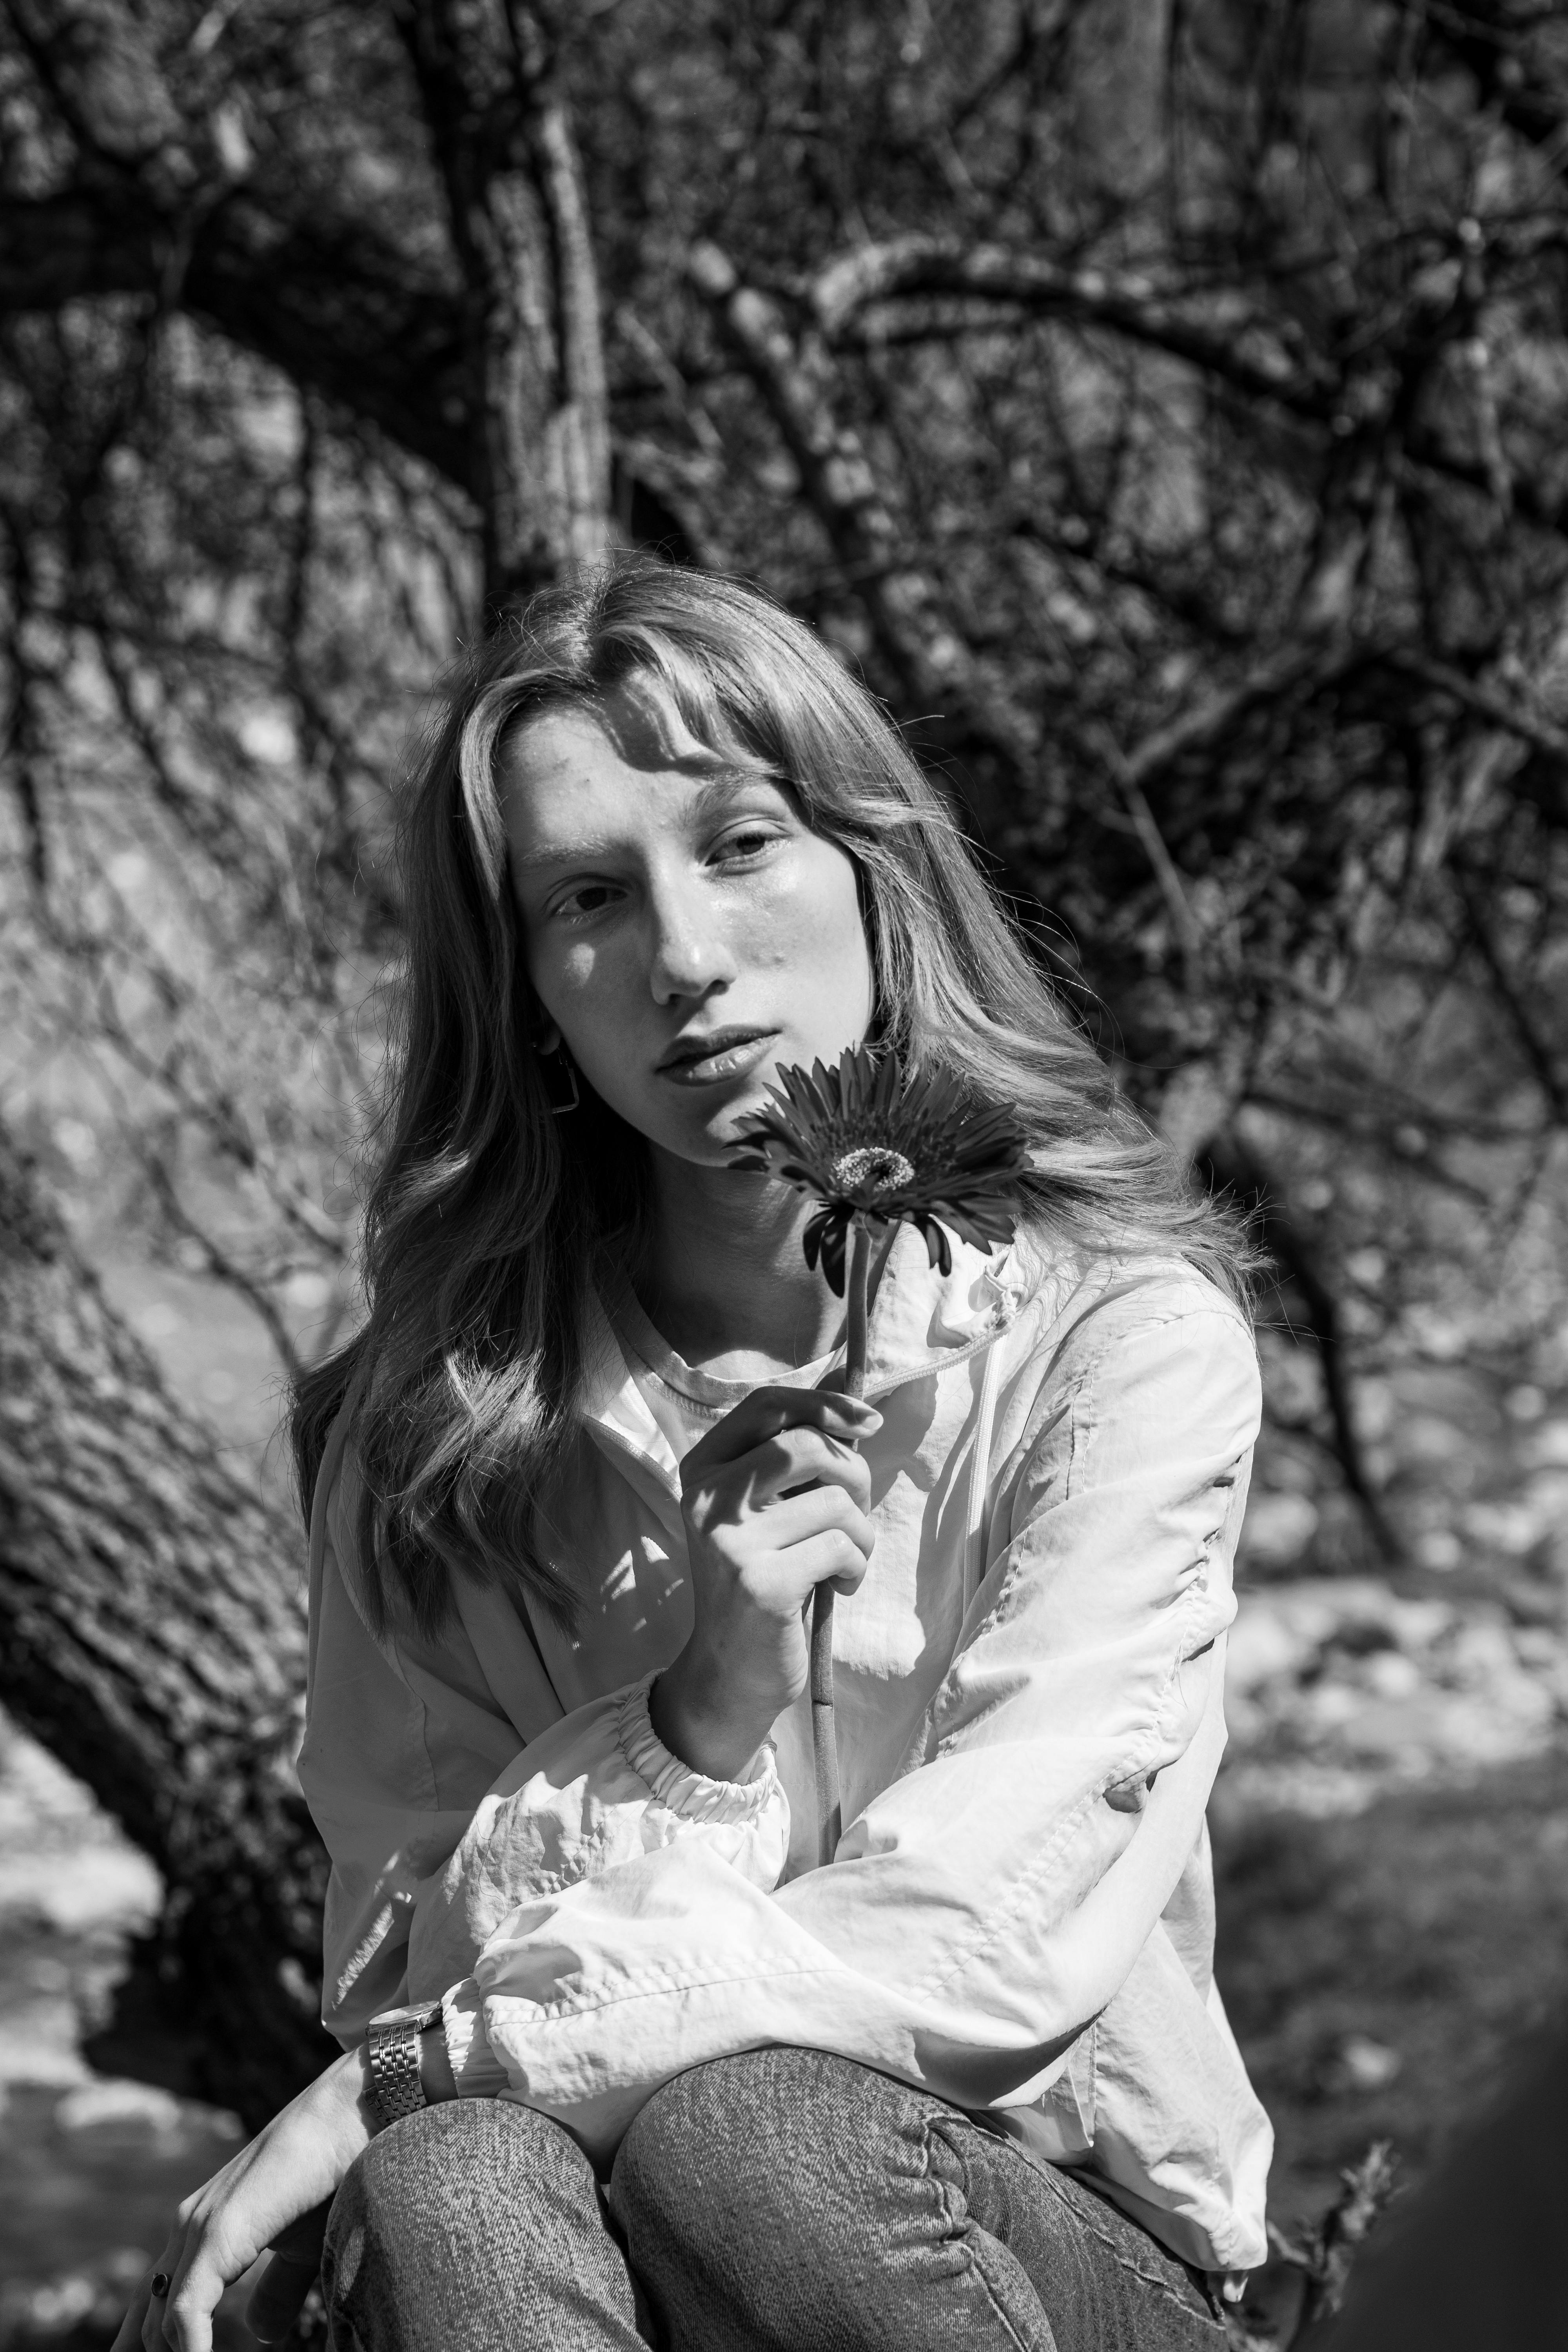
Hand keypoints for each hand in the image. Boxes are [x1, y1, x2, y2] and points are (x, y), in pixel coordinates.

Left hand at [112, 2047, 376, 2351]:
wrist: (354, 2113)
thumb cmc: (333, 2174)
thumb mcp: (303, 2248)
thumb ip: (276, 2289)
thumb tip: (259, 2335)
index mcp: (201, 2234)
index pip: (153, 2310)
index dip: (152, 2350)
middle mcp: (187, 2230)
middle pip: (146, 2326)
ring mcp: (198, 2229)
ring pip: (159, 2326)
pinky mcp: (218, 2233)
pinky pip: (185, 2311)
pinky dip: (191, 2350)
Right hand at [654, 1384, 880, 1778]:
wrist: (730, 1671)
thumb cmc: (762, 1579)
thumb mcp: (762, 1510)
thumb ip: (790, 1459)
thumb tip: (852, 1400)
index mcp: (702, 1470)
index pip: (766, 1406)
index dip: (824, 1404)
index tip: (868, 1421)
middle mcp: (706, 1499)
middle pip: (807, 1445)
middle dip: (854, 1474)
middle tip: (856, 1513)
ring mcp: (730, 1542)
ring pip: (835, 1501)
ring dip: (861, 1533)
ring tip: (845, 1560)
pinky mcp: (762, 1584)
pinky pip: (842, 1548)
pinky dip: (857, 1567)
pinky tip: (838, 1587)